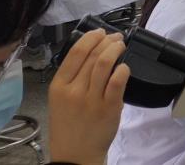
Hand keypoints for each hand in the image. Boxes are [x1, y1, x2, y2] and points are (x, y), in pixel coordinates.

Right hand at [48, 29, 128, 164]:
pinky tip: (124, 67)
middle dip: (107, 41)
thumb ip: (72, 77)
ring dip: (116, 49)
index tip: (100, 32)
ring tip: (121, 46)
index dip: (91, 38)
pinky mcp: (109, 107)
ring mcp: (92, 99)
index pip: (75, 53)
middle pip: (92, 55)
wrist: (75, 154)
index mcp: (59, 86)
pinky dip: (123, 69)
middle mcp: (74, 91)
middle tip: (116, 37)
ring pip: (104, 63)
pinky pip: (117, 80)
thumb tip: (92, 50)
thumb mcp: (60, 99)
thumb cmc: (69, 125)